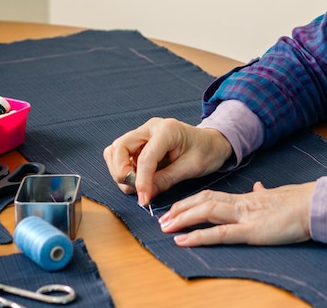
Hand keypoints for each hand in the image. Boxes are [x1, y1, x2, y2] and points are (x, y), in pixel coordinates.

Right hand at [103, 117, 232, 204]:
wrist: (212, 143)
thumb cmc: (206, 151)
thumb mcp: (191, 168)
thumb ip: (166, 180)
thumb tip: (145, 195)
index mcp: (167, 130)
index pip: (145, 157)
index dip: (141, 181)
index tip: (143, 199)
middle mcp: (150, 128)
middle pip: (119, 148)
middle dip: (121, 172)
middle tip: (136, 190)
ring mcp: (142, 134)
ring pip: (115, 151)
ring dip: (120, 171)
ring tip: (138, 185)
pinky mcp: (139, 143)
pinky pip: (120, 155)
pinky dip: (123, 169)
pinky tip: (138, 178)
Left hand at [159, 181, 316, 245]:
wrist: (315, 205)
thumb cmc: (300, 203)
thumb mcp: (277, 195)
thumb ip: (264, 193)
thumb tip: (258, 188)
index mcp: (247, 198)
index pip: (213, 195)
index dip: (192, 201)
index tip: (177, 208)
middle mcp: (242, 204)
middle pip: (204, 200)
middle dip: (181, 209)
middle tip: (162, 219)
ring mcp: (245, 216)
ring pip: (207, 211)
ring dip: (183, 218)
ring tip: (165, 227)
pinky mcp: (251, 231)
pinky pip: (220, 233)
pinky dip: (198, 236)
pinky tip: (183, 241)